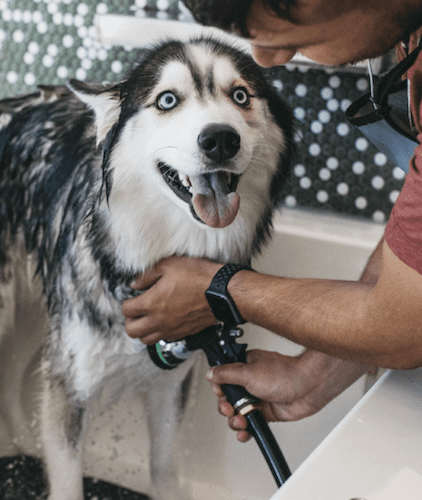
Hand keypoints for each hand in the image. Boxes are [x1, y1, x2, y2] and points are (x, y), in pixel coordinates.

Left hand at [122, 256, 221, 343]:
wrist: (222, 292)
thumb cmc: (198, 277)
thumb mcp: (169, 265)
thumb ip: (147, 275)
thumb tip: (135, 283)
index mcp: (151, 304)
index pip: (127, 310)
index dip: (127, 303)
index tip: (133, 297)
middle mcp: (159, 320)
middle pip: (132, 331)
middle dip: (131, 321)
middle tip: (136, 311)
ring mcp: (171, 329)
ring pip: (147, 340)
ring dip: (144, 330)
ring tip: (149, 317)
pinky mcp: (184, 333)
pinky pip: (165, 339)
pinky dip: (160, 332)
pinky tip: (165, 320)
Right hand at [206, 349, 369, 441]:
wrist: (307, 388)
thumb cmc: (284, 374)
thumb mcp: (247, 372)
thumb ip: (226, 374)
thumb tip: (210, 372)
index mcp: (244, 367)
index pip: (223, 379)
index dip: (219, 389)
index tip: (221, 394)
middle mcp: (250, 382)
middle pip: (228, 399)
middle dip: (226, 407)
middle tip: (231, 409)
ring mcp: (258, 398)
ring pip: (238, 413)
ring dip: (236, 421)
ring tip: (241, 421)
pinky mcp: (266, 412)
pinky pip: (251, 423)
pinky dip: (246, 431)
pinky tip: (245, 433)